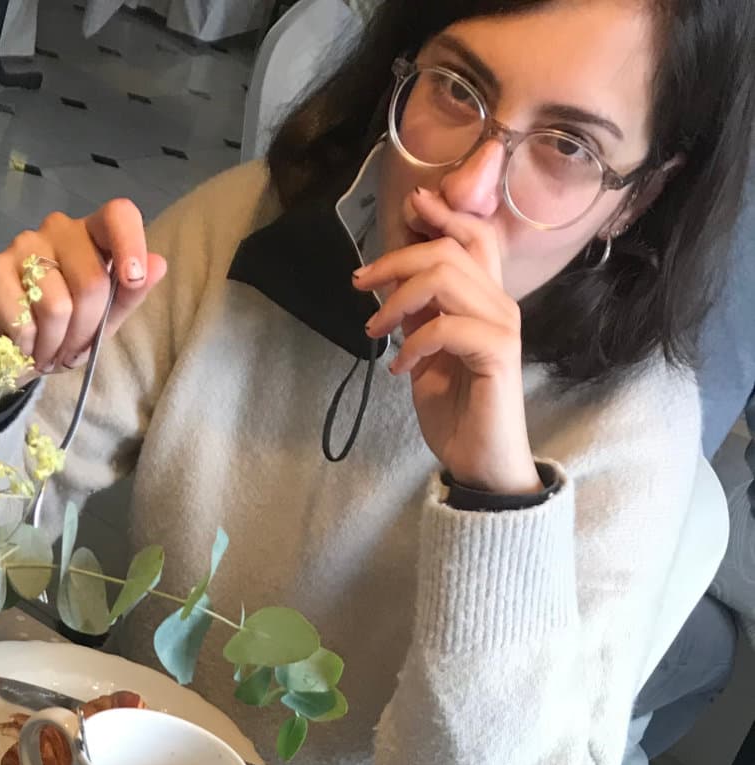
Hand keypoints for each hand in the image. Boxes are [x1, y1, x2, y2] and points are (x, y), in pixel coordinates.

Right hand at [0, 199, 167, 374]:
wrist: (11, 348)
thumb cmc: (64, 328)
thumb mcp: (105, 319)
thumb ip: (129, 295)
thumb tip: (158, 264)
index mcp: (94, 234)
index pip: (118, 215)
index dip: (130, 244)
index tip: (132, 280)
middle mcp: (59, 229)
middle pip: (92, 281)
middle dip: (86, 331)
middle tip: (72, 349)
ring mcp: (24, 244)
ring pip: (57, 306)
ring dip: (55, 344)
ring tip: (48, 350)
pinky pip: (23, 318)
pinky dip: (28, 344)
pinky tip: (25, 344)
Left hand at [354, 187, 539, 495]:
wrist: (480, 461)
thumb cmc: (457, 411)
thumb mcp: (426, 356)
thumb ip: (419, 319)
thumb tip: (394, 287)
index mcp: (484, 299)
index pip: (474, 236)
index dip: (442, 214)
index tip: (409, 206)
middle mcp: (499, 303)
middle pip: (448, 249)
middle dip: (396, 258)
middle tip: (360, 283)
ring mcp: (501, 325)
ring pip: (445, 278)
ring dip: (398, 300)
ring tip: (375, 332)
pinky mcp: (497, 353)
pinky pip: (447, 326)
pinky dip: (413, 343)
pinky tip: (400, 369)